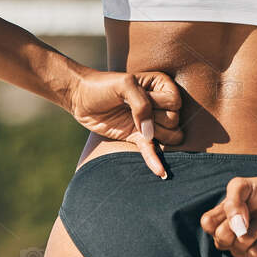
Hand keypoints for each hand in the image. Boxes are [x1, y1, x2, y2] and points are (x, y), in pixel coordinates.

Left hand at [66, 68, 182, 176]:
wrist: (81, 97)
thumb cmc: (103, 85)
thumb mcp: (124, 84)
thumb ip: (141, 103)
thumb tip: (149, 132)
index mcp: (161, 86)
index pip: (175, 102)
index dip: (159, 102)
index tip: (142, 95)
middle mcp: (160, 105)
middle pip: (174, 121)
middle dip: (156, 118)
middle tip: (133, 109)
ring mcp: (149, 123)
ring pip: (168, 136)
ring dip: (154, 134)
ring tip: (135, 123)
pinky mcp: (137, 137)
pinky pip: (151, 151)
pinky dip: (155, 161)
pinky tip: (160, 172)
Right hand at [200, 174, 256, 256]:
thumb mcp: (245, 186)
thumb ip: (232, 201)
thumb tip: (235, 226)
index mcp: (222, 217)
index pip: (206, 225)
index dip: (219, 218)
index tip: (236, 206)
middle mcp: (230, 234)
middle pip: (220, 240)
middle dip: (239, 226)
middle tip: (253, 215)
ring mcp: (244, 248)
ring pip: (237, 250)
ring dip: (254, 233)